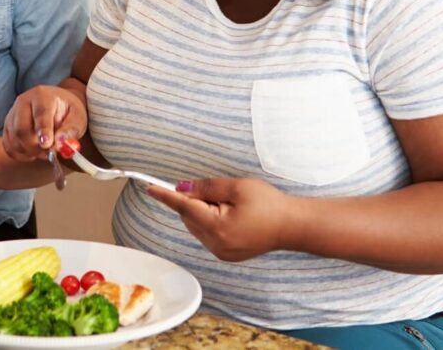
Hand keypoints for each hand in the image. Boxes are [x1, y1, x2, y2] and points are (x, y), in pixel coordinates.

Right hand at [1, 85, 86, 162]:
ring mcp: (12, 113)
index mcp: (42, 95)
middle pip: (21, 129)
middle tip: (50, 154)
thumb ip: (71, 130)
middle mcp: (23, 102)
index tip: (47, 145)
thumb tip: (60, 143)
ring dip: (30, 152)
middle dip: (35, 147)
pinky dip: (21, 154)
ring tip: (45, 151)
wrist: (58, 105)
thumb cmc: (68, 111)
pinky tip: (33, 152)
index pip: (40, 113)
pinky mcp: (7, 126)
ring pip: (14, 140)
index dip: (43, 130)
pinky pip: (9, 146)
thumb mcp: (78, 117)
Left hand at [146, 178, 291, 261]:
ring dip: (202, 212)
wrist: (292, 226)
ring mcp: (221, 252)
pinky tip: (230, 215)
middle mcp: (216, 244)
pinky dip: (210, 221)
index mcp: (218, 227)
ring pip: (196, 226)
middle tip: (217, 191)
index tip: (150, 188)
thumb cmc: (269, 204)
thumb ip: (207, 187)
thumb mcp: (237, 187)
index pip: (184, 207)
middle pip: (189, 217)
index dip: (166, 196)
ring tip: (229, 204)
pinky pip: (207, 234)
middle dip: (194, 200)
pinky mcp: (226, 254)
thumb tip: (183, 188)